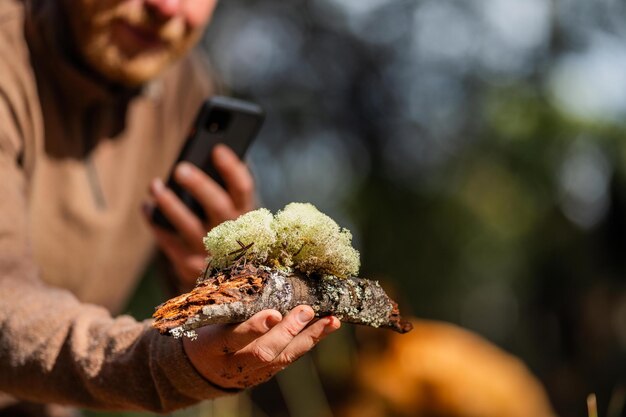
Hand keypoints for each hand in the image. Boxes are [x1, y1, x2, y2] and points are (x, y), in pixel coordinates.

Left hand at [144, 144, 255, 287]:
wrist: (225, 283)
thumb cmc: (226, 234)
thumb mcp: (235, 215)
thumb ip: (225, 190)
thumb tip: (204, 154)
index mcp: (246, 216)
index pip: (244, 189)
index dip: (232, 169)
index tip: (217, 150)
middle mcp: (233, 235)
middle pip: (218, 206)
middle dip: (199, 185)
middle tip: (180, 168)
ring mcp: (211, 253)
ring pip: (189, 226)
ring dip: (170, 204)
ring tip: (155, 185)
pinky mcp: (190, 266)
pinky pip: (168, 242)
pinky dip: (156, 223)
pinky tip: (147, 206)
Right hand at [183, 306, 340, 388]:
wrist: (200, 369)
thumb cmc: (204, 329)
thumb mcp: (205, 315)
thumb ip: (225, 299)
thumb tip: (250, 263)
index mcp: (211, 345)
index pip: (232, 337)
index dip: (254, 328)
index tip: (273, 315)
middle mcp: (233, 363)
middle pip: (263, 351)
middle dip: (287, 331)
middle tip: (306, 311)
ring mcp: (252, 372)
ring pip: (283, 357)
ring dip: (310, 337)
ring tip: (330, 320)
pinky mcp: (267, 373)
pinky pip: (291, 357)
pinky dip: (311, 340)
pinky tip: (328, 326)